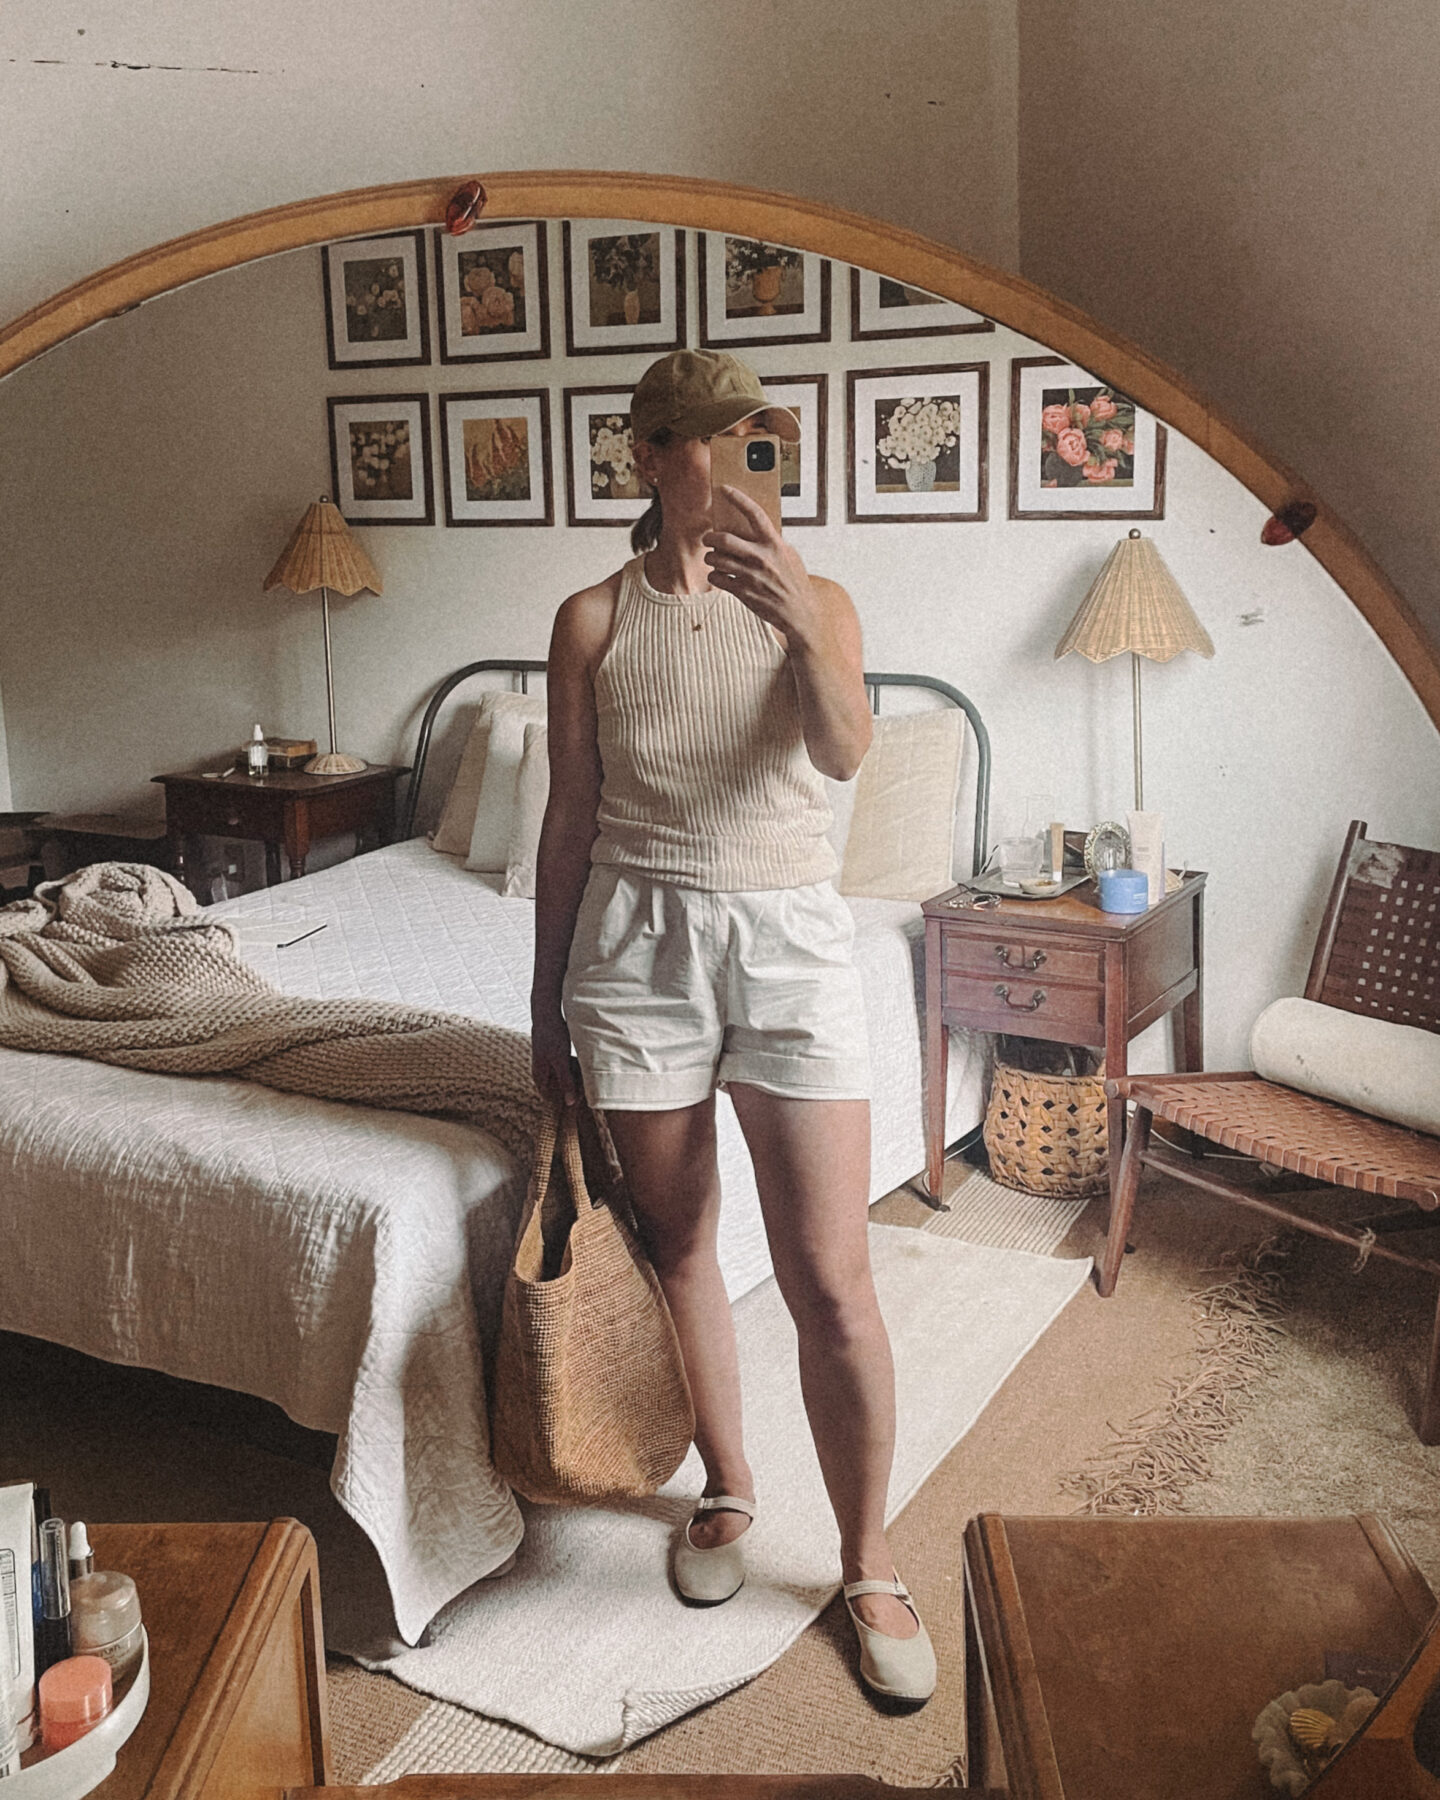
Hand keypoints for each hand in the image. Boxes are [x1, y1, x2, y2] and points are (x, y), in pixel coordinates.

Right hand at [531, 1008, 579, 1106]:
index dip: (565, 1101)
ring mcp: (547, 1064)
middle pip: (557, 1089)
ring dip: (573, 1079)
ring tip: (586, 1077)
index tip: (581, 1100)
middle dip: (571, 1090)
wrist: (546, 1014)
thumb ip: (565, 1082)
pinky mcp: (554, 1057)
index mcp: (539, 1077)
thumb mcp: (561, 1060)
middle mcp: (541, 1072)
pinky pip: (564, 1069)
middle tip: (587, 1089)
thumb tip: (570, 1103)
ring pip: (561, 1078)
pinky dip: (572, 1069)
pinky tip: (581, 1065)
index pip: (551, 1099)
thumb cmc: (552, 1036)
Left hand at [703, 486, 823, 650]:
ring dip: (711, 558)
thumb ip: (772, 542)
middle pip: (724, 539)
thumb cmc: (794, 582)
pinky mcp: (743, 592)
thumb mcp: (789, 556)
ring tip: (714, 559)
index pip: (755, 514)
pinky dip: (715, 576)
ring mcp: (751, 575)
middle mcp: (761, 557)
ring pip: (716, 559)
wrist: (800, 612)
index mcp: (774, 544)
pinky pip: (717, 578)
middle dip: (710, 537)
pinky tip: (720, 576)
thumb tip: (752, 529)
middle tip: (708, 539)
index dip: (738, 498)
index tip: (725, 489)